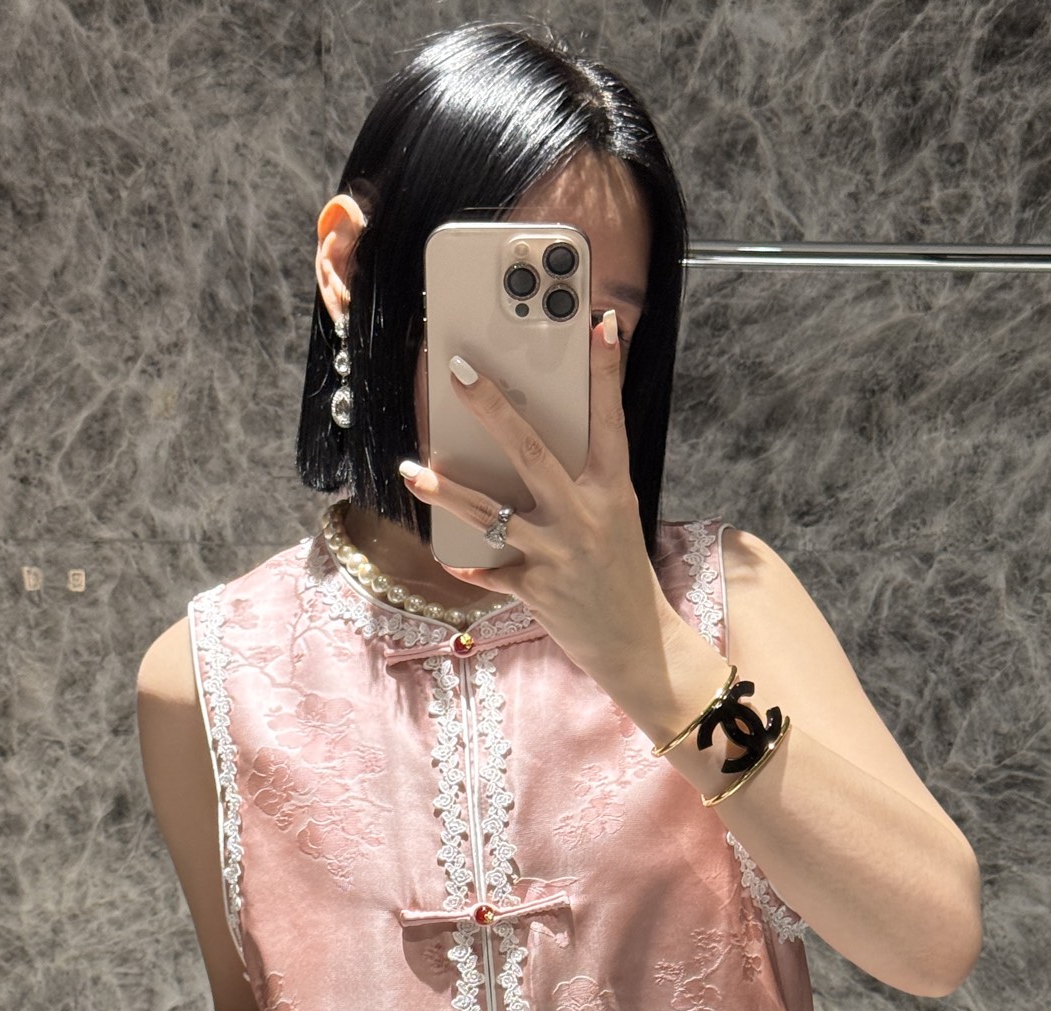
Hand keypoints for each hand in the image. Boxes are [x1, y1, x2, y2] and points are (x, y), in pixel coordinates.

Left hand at [399, 311, 671, 678]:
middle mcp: (585, 516)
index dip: (606, 372)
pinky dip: (468, 565)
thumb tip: (536, 446)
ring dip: (446, 490)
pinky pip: (490, 570)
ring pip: (490, 511)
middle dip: (491, 407)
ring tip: (413, 471)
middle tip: (458, 373)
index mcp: (613, 491)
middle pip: (530, 450)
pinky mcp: (535, 589)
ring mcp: (557, 553)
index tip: (599, 324)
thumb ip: (585, 483)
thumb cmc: (621, 575)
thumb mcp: (617, 519)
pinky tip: (449, 559)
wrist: (637, 645)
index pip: (610, 420)